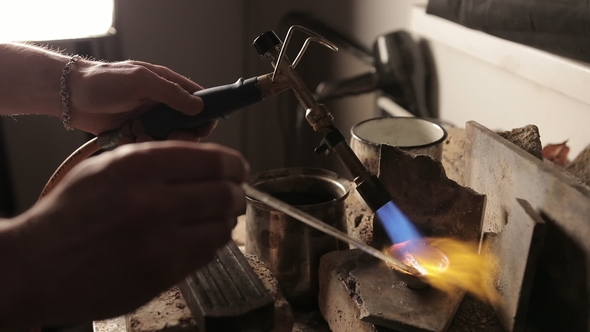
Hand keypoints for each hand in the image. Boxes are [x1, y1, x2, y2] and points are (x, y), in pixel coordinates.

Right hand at [0, 141, 248, 328]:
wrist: (38, 265)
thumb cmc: (71, 212)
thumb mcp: (107, 166)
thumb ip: (157, 157)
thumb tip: (204, 154)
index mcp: (138, 167)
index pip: (214, 160)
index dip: (235, 164)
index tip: (238, 168)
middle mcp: (153, 202)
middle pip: (226, 193)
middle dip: (237, 192)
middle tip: (235, 193)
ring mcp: (160, 243)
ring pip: (223, 226)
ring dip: (227, 219)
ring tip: (217, 215)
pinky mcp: (162, 275)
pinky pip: (208, 253)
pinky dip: (211, 241)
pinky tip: (201, 236)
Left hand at [68, 59, 210, 138]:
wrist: (69, 95)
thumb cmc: (103, 80)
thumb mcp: (141, 81)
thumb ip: (171, 93)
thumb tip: (199, 107)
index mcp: (167, 85)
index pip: (199, 101)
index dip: (206, 116)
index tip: (203, 129)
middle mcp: (162, 104)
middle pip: (187, 126)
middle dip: (182, 136)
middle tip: (170, 138)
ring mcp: (149, 120)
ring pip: (168, 140)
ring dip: (159, 142)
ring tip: (141, 137)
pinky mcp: (134, 134)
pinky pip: (148, 147)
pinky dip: (140, 146)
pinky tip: (126, 140)